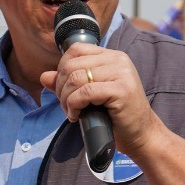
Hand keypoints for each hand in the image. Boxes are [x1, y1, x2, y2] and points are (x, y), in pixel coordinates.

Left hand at [40, 43, 165, 159]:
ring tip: (72, 112)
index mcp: (110, 56)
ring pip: (76, 79)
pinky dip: (74, 105)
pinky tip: (77, 116)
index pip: (75, 50)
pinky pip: (85, 92)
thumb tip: (44, 76)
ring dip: (66, 99)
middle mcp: (117, 59)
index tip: (65, 90)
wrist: (140, 134)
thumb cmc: (113, 116)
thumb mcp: (88, 96)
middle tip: (67, 106)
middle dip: (61, 88)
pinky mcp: (121, 89)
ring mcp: (122, 72)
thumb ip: (67, 84)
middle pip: (71, 65)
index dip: (62, 70)